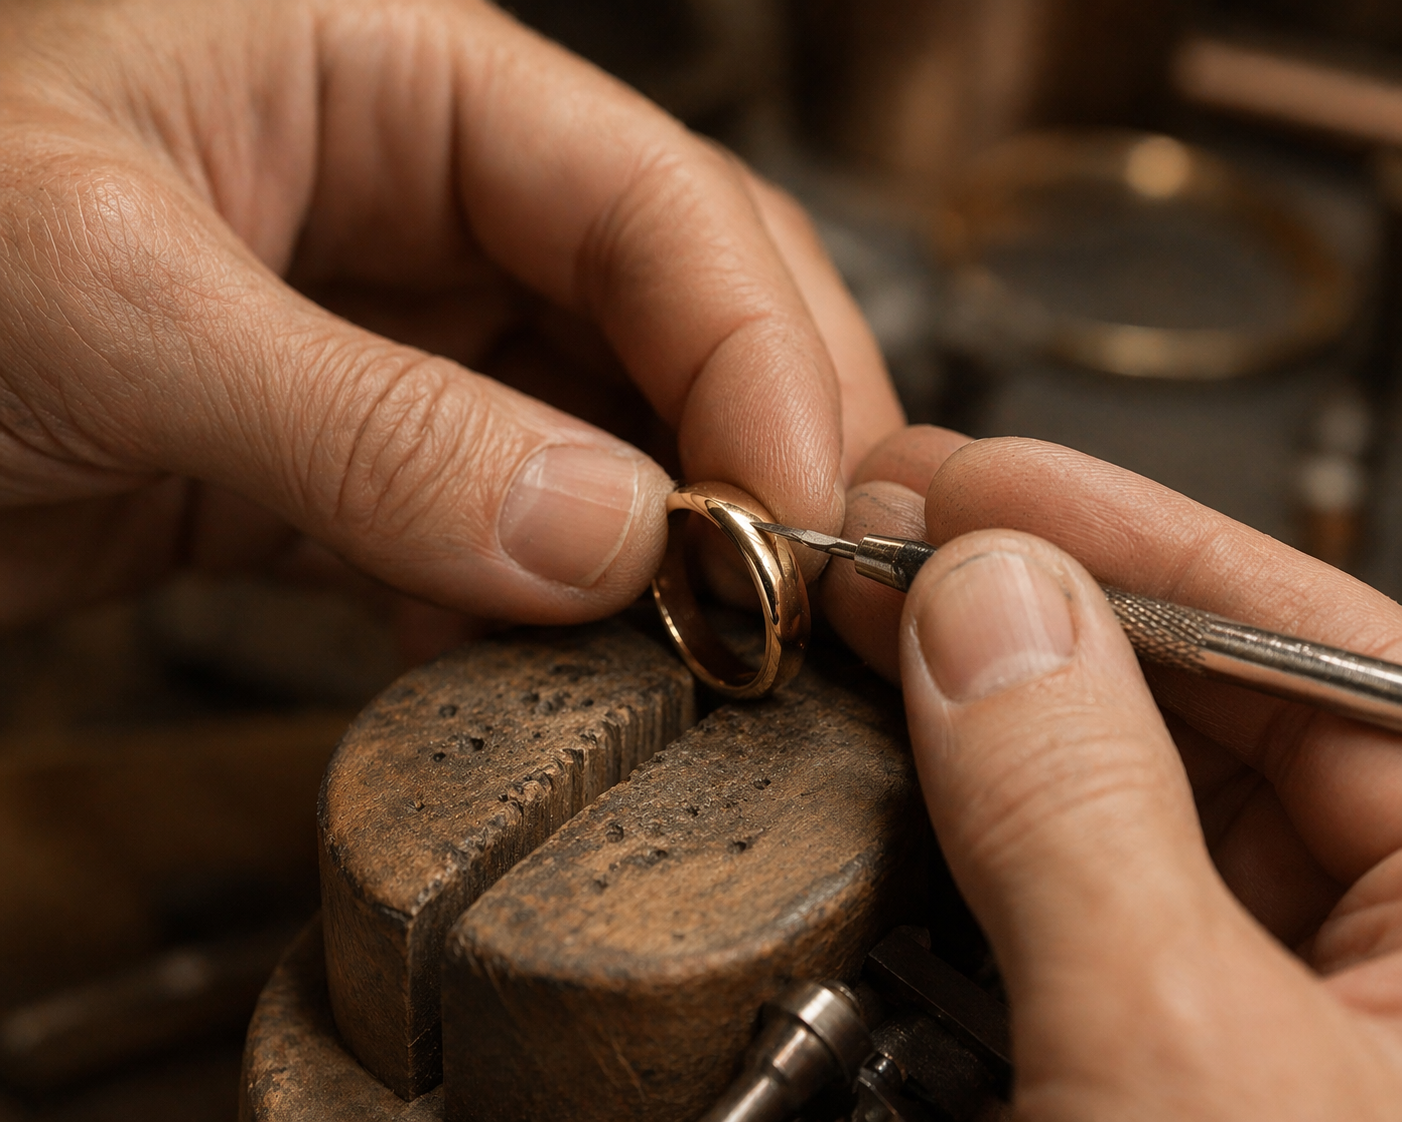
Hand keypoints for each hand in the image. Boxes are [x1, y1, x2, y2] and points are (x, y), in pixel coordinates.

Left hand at [0, 0, 900, 631]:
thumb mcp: (105, 301)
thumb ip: (371, 425)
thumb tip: (605, 538)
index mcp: (400, 72)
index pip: (657, 201)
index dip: (757, 355)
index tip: (799, 518)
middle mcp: (426, 197)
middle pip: (671, 313)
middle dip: (752, 447)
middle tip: (800, 596)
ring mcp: (399, 338)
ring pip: (603, 434)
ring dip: (661, 547)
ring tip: (701, 651)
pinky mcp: (354, 462)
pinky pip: (498, 531)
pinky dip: (539, 605)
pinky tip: (547, 664)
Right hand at [832, 433, 1401, 1117]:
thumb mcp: (1181, 1058)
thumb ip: (1079, 812)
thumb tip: (990, 601)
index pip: (1332, 660)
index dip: (1142, 545)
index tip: (985, 484)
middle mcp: (1395, 965)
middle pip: (1222, 721)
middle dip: (1043, 614)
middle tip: (902, 540)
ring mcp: (1280, 1025)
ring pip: (1133, 813)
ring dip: (997, 714)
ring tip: (884, 630)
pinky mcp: (1171, 1079)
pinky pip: (1078, 916)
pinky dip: (982, 842)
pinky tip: (911, 774)